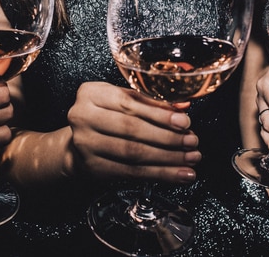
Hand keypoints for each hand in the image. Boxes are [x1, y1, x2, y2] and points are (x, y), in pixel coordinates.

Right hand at [66, 82, 200, 183]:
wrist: (77, 144)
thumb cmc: (104, 117)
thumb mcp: (120, 101)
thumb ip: (149, 102)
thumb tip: (182, 108)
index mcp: (91, 93)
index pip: (130, 103)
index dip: (159, 114)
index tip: (184, 121)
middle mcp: (82, 116)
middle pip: (132, 129)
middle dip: (167, 137)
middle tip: (191, 141)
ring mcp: (85, 144)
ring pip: (134, 153)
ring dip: (168, 158)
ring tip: (190, 159)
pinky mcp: (92, 167)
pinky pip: (132, 172)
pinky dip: (159, 174)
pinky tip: (178, 174)